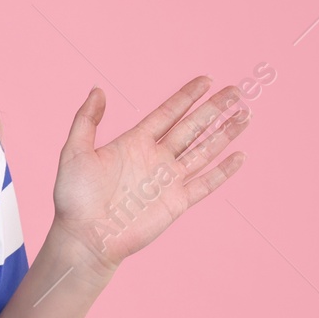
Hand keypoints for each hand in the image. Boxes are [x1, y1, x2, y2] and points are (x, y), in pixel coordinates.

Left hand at [50, 76, 250, 273]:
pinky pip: (206, 183)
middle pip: (192, 127)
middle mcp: (155, 157)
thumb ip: (86, 119)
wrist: (84, 237)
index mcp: (134, 142)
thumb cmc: (73, 197)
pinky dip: (224, 170)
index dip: (188, 96)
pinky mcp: (177, 202)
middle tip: (236, 91)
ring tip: (245, 115)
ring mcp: (168, 180)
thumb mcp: (74, 151)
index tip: (207, 80)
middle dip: (214, 109)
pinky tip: (240, 155)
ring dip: (225, 133)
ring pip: (204, 150)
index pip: (168, 113)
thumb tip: (97, 90)